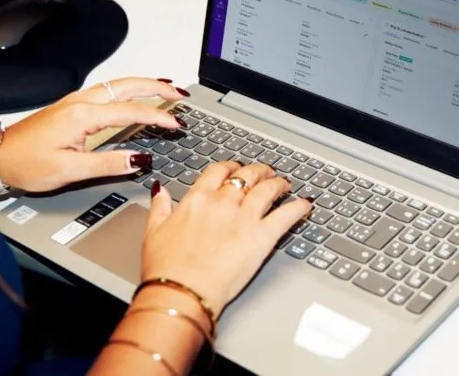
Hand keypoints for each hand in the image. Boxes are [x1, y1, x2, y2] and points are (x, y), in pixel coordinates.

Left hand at [0, 78, 187, 192]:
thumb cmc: (25, 163)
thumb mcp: (69, 171)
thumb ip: (108, 164)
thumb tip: (139, 160)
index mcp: (82, 116)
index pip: (131, 111)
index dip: (158, 117)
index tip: (176, 124)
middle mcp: (80, 102)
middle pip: (127, 86)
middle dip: (157, 88)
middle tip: (181, 95)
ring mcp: (76, 101)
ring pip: (118, 85)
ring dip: (145, 85)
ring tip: (166, 90)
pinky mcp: (72, 107)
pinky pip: (108, 90)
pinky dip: (129, 89)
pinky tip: (135, 95)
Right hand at [142, 162, 312, 316]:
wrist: (181, 292)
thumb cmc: (166, 269)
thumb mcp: (153, 231)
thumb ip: (160, 207)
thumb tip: (160, 192)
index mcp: (198, 199)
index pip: (219, 170)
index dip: (232, 166)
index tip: (236, 168)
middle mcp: (223, 202)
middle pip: (248, 175)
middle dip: (259, 171)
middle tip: (266, 173)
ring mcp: (245, 218)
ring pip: (269, 189)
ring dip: (280, 183)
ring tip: (285, 184)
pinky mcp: (262, 237)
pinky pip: (286, 215)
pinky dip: (299, 208)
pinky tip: (305, 205)